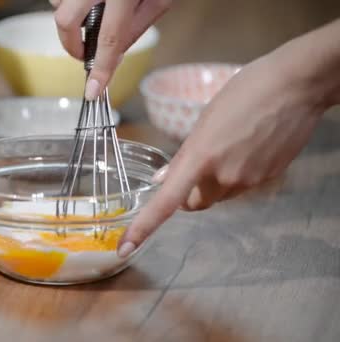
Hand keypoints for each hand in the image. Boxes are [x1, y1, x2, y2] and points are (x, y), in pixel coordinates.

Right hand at [50, 0, 171, 99]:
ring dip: (69, 17)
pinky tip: (85, 2)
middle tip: (82, 53)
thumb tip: (113, 57)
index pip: (109, 38)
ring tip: (90, 15)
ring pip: (57, 4)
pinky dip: (66, 2)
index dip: (100, 68)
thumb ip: (135, 27)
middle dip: (70, 44)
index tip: (93, 90)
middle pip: (65, 21)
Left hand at [116, 47, 331, 257]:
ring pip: (220, 195)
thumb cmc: (246, 92)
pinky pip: (242, 186)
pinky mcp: (268, 179)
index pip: (166, 201)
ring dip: (215, 183)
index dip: (143, 227)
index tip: (126, 246)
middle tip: (193, 169)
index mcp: (200, 157)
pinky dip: (237, 175)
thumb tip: (162, 180)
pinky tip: (247, 147)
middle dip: (189, 193)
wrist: (296, 86)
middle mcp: (224, 176)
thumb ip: (183, 156)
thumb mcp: (204, 120)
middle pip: (195, 203)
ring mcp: (249, 180)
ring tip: (228, 147)